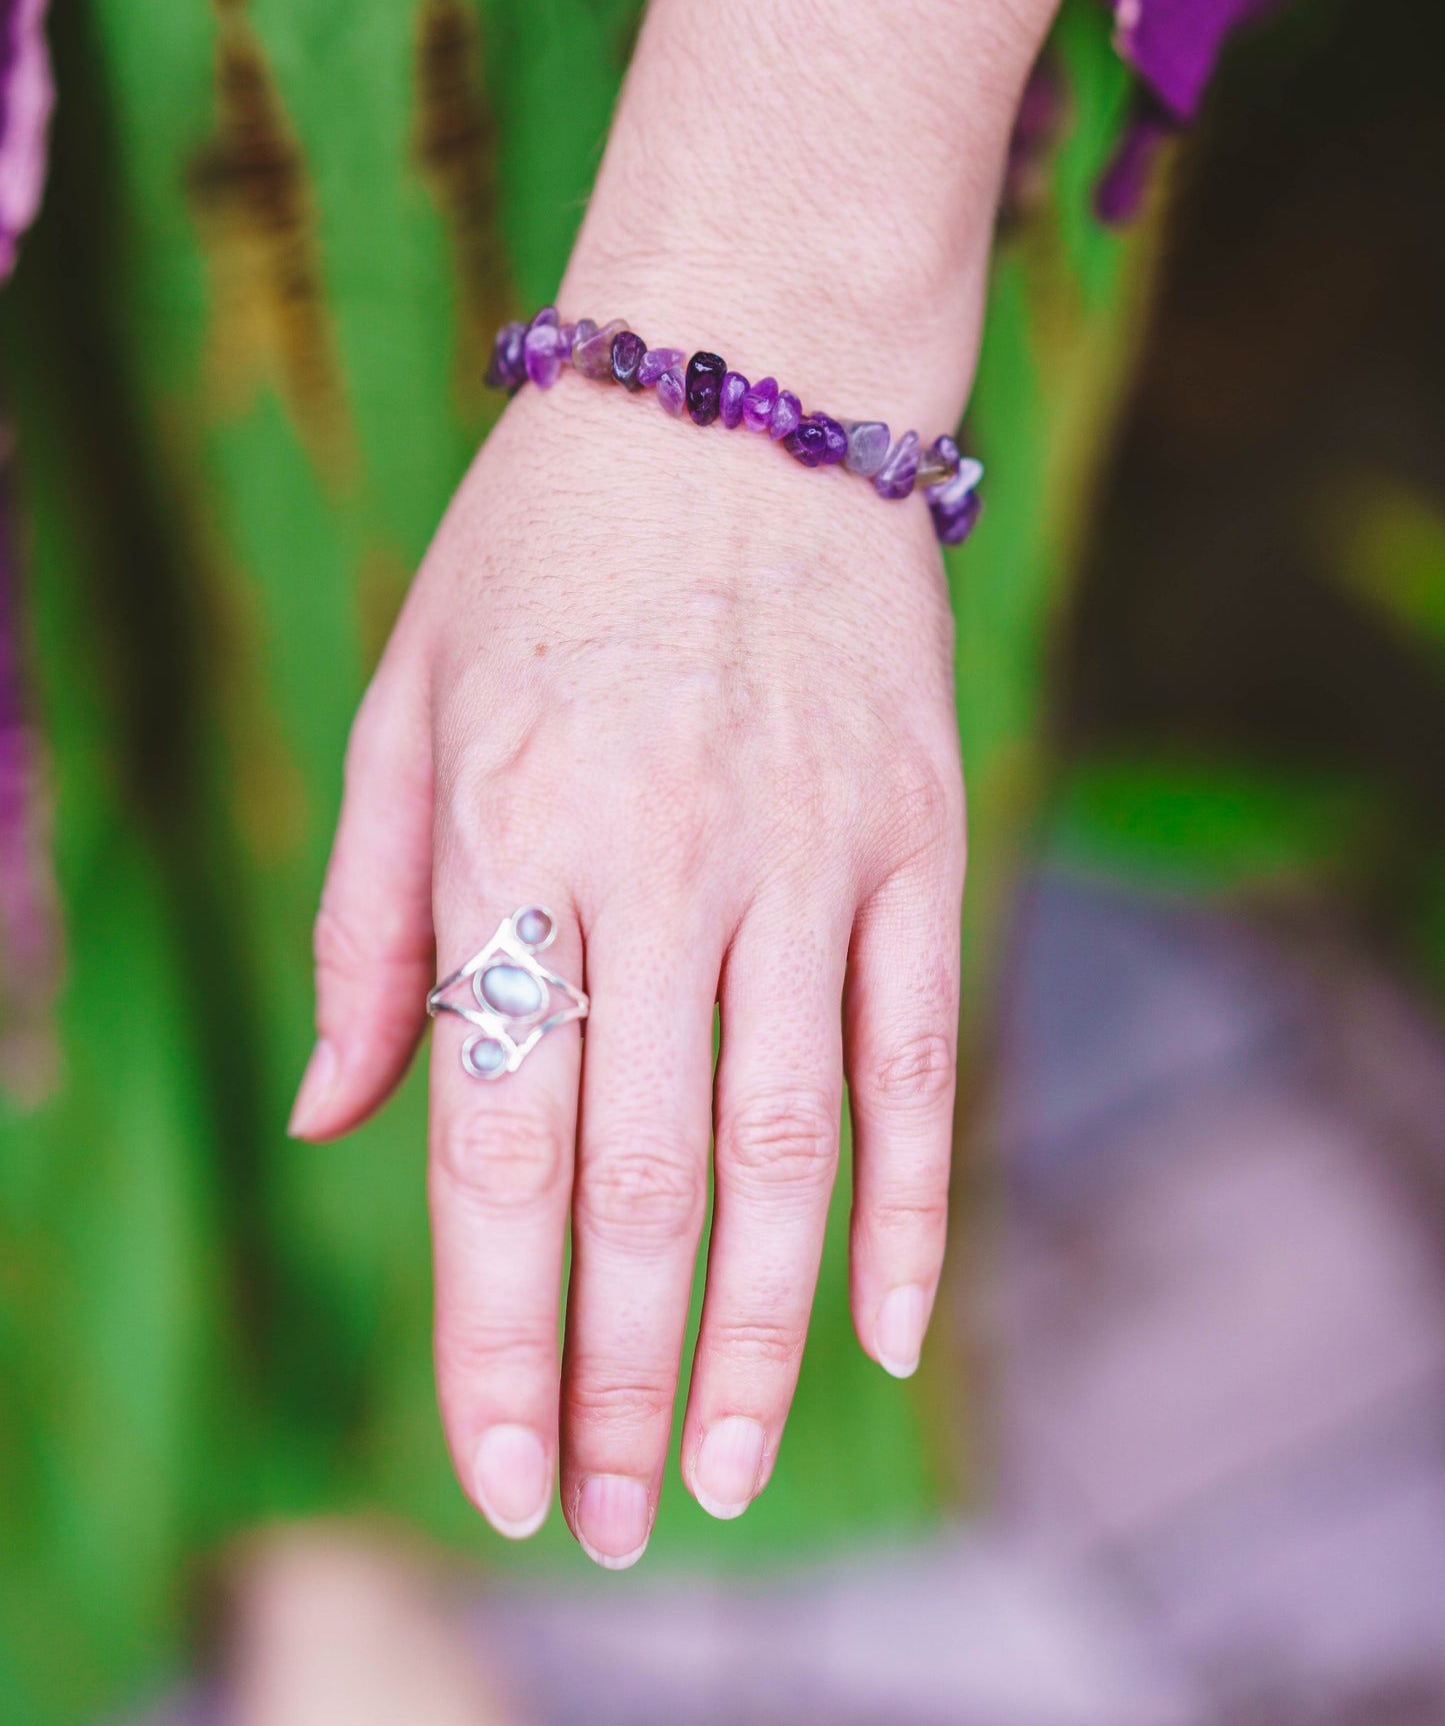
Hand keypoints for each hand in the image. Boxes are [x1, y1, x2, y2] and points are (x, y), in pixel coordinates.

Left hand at [305, 369, 962, 1563]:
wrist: (743, 384)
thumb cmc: (541, 548)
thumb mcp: (406, 704)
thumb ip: (372, 922)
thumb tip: (338, 1125)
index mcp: (507, 837)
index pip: (492, 1143)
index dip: (494, 1333)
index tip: (505, 1470)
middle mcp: (659, 862)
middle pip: (640, 1181)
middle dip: (622, 1380)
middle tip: (620, 1519)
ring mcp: (805, 851)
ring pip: (786, 1146)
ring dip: (766, 1336)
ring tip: (740, 1472)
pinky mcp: (916, 830)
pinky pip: (916, 1050)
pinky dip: (908, 1202)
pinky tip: (895, 1327)